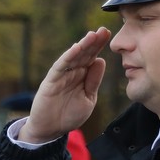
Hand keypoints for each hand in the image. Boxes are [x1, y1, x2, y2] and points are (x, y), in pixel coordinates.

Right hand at [19, 28, 111, 142]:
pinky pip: (60, 67)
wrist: (50, 130)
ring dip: (82, 46)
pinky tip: (76, 49)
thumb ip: (93, 81)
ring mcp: (62, 76)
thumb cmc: (69, 115)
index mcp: (82, 76)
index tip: (109, 34)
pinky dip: (68, 57)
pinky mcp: (51, 81)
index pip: (92, 57)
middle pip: (84, 54)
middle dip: (94, 42)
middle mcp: (72, 72)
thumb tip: (101, 60)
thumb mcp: (88, 99)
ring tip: (92, 35)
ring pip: (73, 57)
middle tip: (104, 30)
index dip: (100, 46)